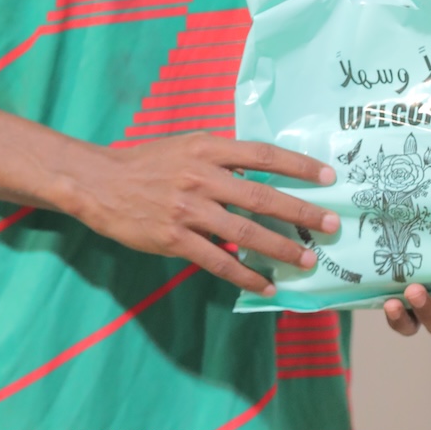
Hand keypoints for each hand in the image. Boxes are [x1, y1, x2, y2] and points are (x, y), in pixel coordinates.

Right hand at [76, 131, 338, 294]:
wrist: (100, 183)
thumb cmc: (146, 162)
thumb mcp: (185, 145)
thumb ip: (220, 158)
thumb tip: (261, 174)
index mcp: (207, 148)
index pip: (262, 154)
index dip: (298, 165)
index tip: (328, 176)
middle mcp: (201, 176)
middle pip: (261, 196)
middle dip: (300, 212)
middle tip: (330, 225)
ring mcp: (187, 209)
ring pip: (245, 232)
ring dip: (280, 248)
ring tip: (307, 260)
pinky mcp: (173, 238)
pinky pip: (217, 261)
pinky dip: (245, 274)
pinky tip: (266, 284)